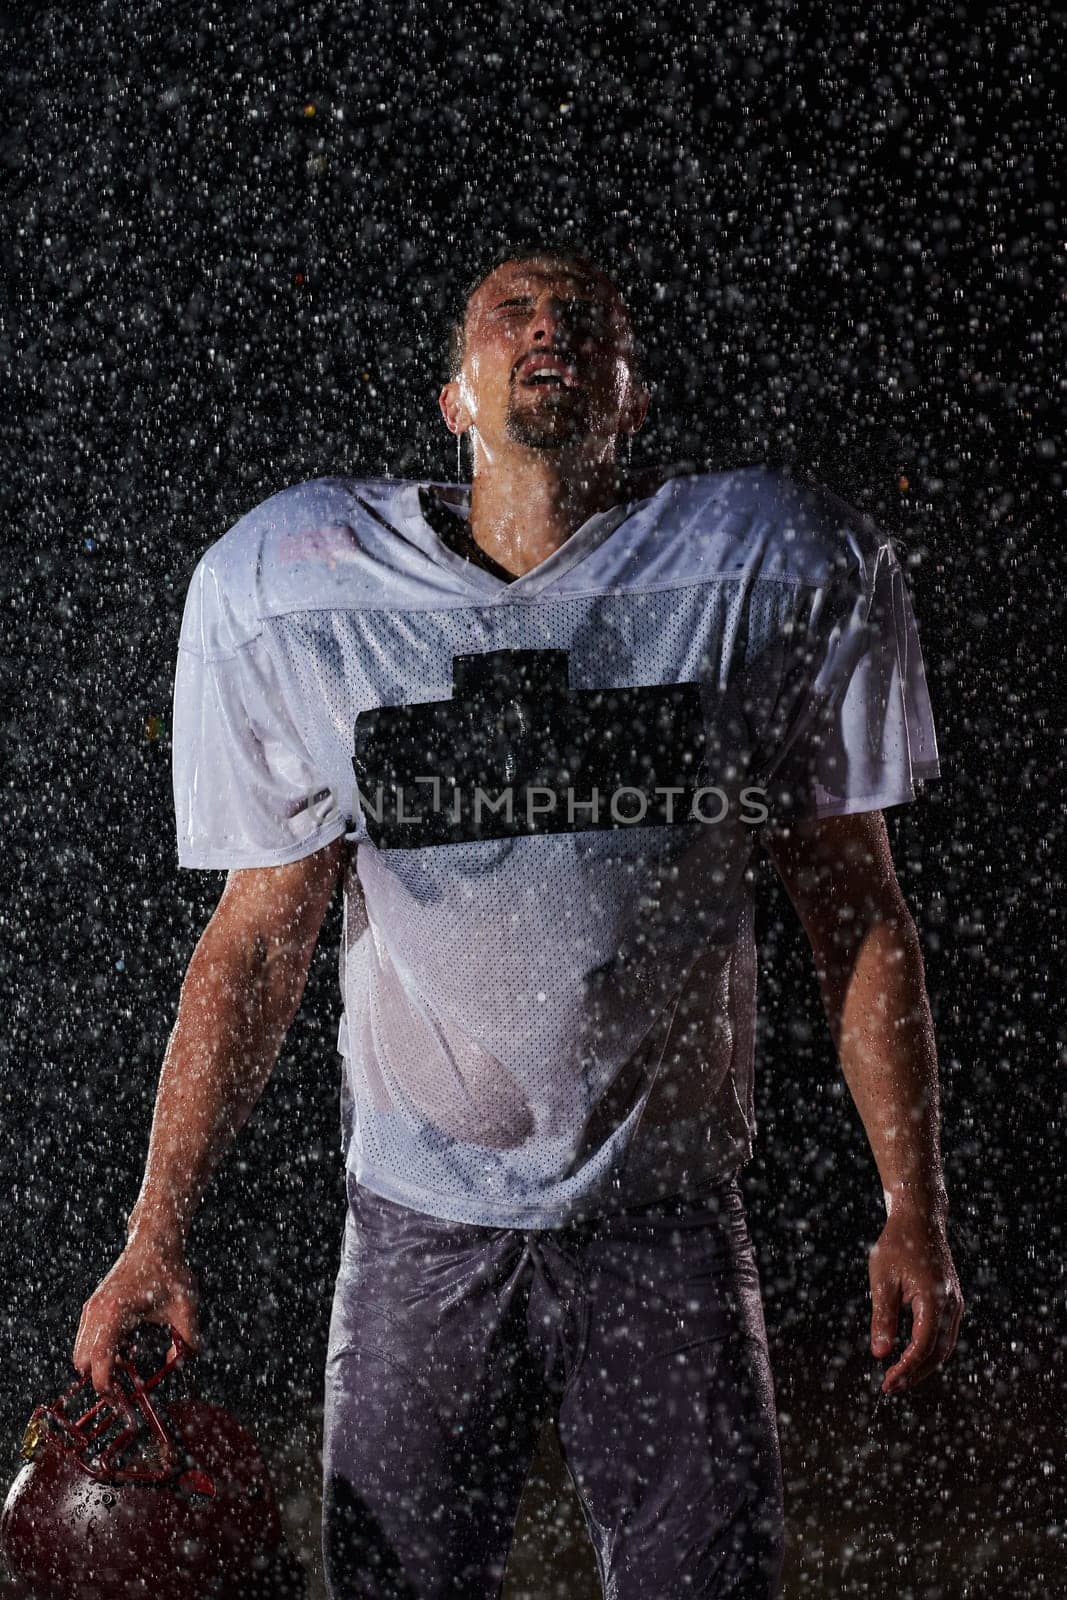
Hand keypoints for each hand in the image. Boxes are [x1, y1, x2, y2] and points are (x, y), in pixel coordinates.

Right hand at [74, 1239, 199, 1396]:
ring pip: (82, 1352)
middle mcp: (95, 1313)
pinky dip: (101, 1351)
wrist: (154, 1241)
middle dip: (102, 1380)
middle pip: (83, 1363)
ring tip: (130, 1366)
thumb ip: (187, 1338)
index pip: (98, 1363)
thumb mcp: (185, 1306)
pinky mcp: (93, 1307)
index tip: (122, 1405)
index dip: (107, 1389)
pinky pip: (88, 1340)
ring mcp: (91, 1309)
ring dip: (101, 1365)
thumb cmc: (169, 1270)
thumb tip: (183, 1364)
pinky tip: (128, 1347)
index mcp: (114, 1313)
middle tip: (127, 1392)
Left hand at [868, 1205, 962, 1395]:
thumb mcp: (882, 1280)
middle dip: (915, 1373)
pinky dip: (930, 1351)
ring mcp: (955, 1303)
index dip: (906, 1368)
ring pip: (944, 1346)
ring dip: (923, 1365)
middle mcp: (951, 1304)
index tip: (887, 1383)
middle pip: (938, 1352)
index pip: (922, 1346)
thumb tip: (880, 1354)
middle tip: (890, 1387)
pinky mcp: (952, 1301)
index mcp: (935, 1298)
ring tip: (898, 1378)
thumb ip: (883, 1317)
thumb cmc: (896, 1246)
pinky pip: (945, 1334)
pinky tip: (910, 1357)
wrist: (919, 1219)